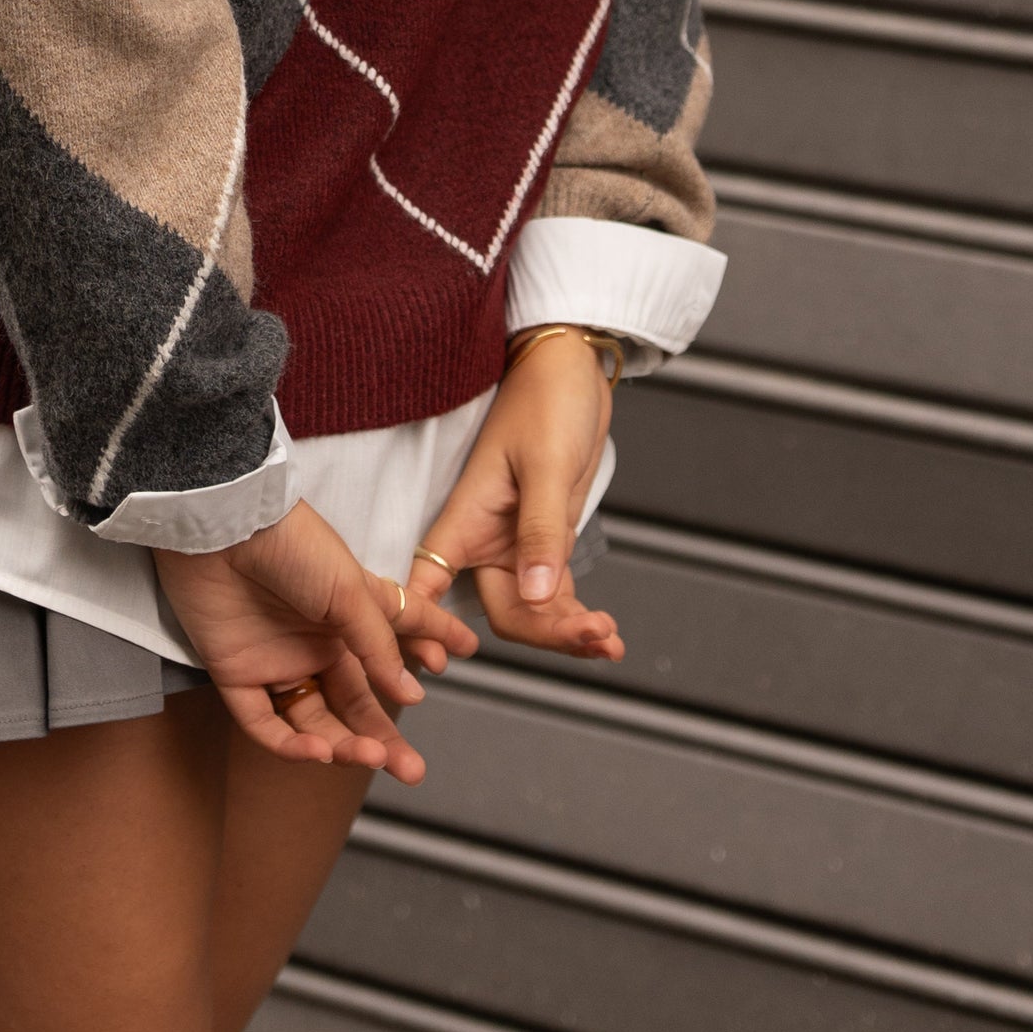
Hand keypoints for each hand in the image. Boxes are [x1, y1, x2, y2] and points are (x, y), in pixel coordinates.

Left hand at [154, 499, 477, 785]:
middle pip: (355, 701)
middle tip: (412, 769)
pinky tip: (320, 751)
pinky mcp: (236, 674)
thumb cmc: (290, 544)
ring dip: (344, 745)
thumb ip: (379, 645)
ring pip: (315, 722)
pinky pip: (264, 724)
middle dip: (385, 737)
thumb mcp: (349, 590)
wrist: (222, 528)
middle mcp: (315, 640)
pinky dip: (291, 746)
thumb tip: (411, 692)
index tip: (466, 653)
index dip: (431, 641)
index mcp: (347, 611)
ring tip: (371, 756)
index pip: (398, 633)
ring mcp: (276, 660)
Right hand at [407, 330, 625, 662]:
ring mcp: (517, 542)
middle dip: (544, 634)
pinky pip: (556, 592)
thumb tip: (537, 598)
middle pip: (502, 612)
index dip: (424, 628)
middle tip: (591, 635)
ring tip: (608, 640)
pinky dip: (579, 615)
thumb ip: (542, 532)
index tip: (441, 664)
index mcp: (466, 519)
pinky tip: (606, 633)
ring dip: (568, 631)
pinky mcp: (547, 539)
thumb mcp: (547, 465)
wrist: (572, 367)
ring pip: (534, 609)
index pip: (428, 586)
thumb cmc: (547, 399)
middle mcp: (486, 539)